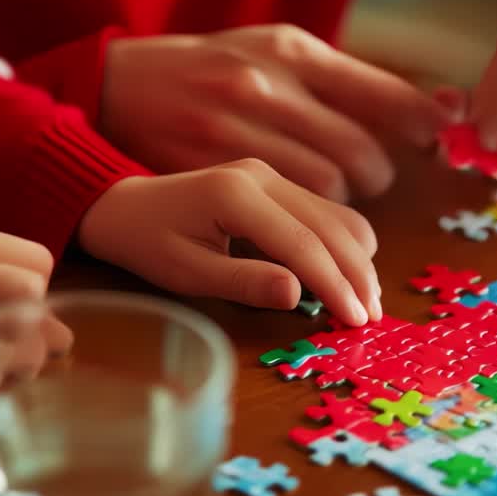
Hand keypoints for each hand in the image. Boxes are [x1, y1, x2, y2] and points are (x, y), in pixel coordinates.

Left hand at [77, 159, 380, 325]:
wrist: (124, 206)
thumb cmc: (149, 244)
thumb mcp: (186, 273)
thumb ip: (242, 282)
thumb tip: (297, 295)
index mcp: (236, 195)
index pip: (303, 243)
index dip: (334, 284)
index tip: (356, 321)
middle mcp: (261, 175)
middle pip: (331, 226)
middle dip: (357, 274)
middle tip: (372, 318)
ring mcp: (271, 175)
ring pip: (336, 215)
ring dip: (357, 259)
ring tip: (365, 301)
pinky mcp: (276, 182)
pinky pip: (324, 212)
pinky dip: (343, 244)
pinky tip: (347, 274)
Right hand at [101, 24, 456, 202]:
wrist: (117, 86)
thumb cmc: (211, 70)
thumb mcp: (272, 52)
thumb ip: (342, 81)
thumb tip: (436, 110)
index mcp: (289, 50)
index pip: (380, 91)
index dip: (422, 122)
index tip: (443, 139)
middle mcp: (266, 87)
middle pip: (360, 152)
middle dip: (382, 176)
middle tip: (378, 180)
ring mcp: (237, 130)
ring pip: (328, 186)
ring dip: (347, 205)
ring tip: (340, 204)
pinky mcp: (212, 171)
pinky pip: (285, 211)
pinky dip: (309, 222)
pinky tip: (304, 220)